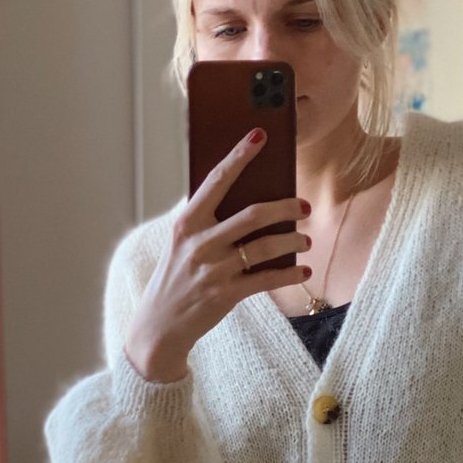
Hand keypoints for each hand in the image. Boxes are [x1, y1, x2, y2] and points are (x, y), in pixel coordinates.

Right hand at [124, 127, 312, 381]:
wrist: (158, 326)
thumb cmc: (175, 279)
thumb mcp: (180, 245)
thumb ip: (206, 222)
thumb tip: (246, 200)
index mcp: (187, 223)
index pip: (216, 179)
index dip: (240, 155)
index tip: (260, 135)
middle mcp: (200, 243)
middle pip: (253, 214)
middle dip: (286, 206)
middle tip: (303, 206)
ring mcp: (214, 269)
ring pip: (266, 246)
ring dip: (293, 240)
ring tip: (305, 240)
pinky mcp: (226, 294)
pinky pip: (268, 279)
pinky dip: (290, 273)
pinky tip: (302, 270)